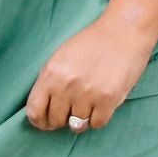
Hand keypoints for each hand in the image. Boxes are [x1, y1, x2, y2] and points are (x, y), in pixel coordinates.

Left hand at [24, 12, 157, 131]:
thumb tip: (43, 109)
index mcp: (51, 73)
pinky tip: (102, 104)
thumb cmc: (92, 43)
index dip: (39, 121)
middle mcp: (66, 85)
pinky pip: (97, 124)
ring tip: (90, 102)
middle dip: (62, 119)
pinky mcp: (108, 99)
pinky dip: (99, 118)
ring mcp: (87, 94)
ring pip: (77, 125)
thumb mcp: (60, 57)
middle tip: (72, 110)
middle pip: (56, 120)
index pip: (34, 111)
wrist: (123, 31)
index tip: (46, 123)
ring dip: (82, 118)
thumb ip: (49, 81)